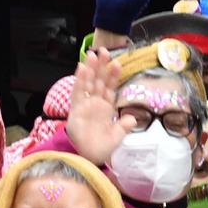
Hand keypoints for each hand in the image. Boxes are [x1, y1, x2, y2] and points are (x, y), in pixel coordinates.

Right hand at [66, 48, 126, 164]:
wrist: (87, 157)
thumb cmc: (101, 147)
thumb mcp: (117, 137)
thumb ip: (123, 126)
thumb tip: (132, 118)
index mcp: (107, 107)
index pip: (110, 88)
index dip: (113, 76)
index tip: (118, 63)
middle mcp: (96, 103)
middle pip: (99, 81)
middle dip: (102, 66)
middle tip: (104, 51)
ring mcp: (85, 104)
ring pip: (88, 83)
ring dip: (90, 69)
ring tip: (93, 54)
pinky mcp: (76, 109)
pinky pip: (78, 92)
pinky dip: (80, 80)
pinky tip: (82, 68)